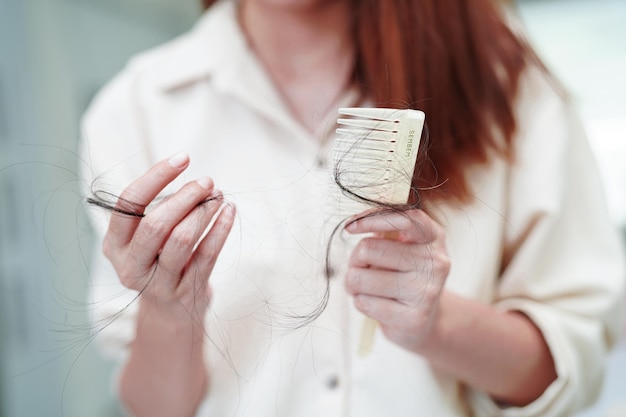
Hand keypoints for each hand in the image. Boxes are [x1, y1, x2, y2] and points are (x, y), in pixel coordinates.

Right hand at [102, 152, 234, 322]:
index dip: (156, 176)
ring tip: (219, 194)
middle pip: (156, 224)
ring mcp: (158, 284)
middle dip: (185, 197)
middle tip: (207, 181)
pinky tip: (229, 211)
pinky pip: (207, 256)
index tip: (183, 158)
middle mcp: (130, 266)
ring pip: (182, 240)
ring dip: (204, 212)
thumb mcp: (146, 236)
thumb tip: (193, 178)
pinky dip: (221, 229)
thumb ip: (159, 208)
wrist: (171, 311)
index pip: (129, 203)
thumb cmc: (159, 258)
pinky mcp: (187, 292)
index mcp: (114, 245)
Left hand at [344, 208, 449, 350]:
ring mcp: (426, 291)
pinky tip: (377, 304)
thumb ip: (383, 230)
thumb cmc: (403, 276)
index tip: (349, 226)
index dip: (371, 219)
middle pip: (369, 248)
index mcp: (433, 237)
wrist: (424, 320)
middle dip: (354, 260)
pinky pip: (364, 302)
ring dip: (354, 284)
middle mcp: (435, 262)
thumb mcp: (400, 247)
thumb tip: (355, 222)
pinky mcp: (413, 317)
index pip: (404, 218)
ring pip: (360, 278)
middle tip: (361, 268)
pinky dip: (361, 302)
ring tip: (367, 288)